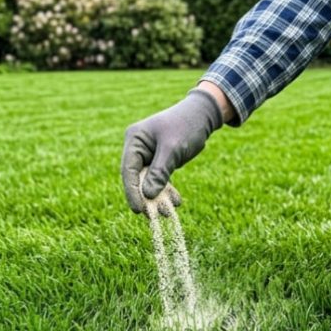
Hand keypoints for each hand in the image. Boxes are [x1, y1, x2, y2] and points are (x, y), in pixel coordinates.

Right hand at [121, 89, 223, 212]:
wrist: (203, 115)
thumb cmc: (186, 126)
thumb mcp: (173, 148)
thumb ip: (159, 171)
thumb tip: (147, 195)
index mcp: (134, 140)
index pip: (128, 170)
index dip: (131, 191)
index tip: (138, 209)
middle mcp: (137, 148)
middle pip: (136, 179)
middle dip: (145, 198)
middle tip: (153, 216)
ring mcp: (147, 156)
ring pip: (148, 182)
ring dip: (158, 198)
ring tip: (168, 212)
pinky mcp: (158, 162)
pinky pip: (159, 180)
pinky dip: (167, 191)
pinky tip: (176, 202)